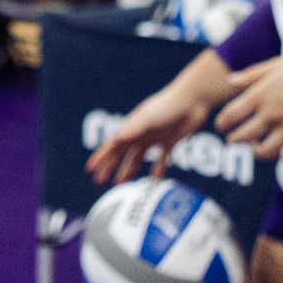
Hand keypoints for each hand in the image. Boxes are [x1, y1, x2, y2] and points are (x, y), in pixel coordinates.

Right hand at [86, 83, 212, 186]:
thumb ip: (132, 129)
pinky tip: (155, 180)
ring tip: (121, 183)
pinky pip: (161, 159)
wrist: (192, 100)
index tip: (89, 170)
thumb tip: (113, 141)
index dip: (100, 158)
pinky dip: (158, 169)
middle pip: (121, 154)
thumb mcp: (147, 118)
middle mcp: (140, 134)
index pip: (112, 146)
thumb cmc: (167, 106)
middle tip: (100, 181)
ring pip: (137, 158)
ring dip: (129, 170)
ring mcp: (155, 138)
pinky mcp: (170, 141)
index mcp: (132, 128)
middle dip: (110, 167)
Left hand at [214, 58, 282, 162]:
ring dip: (258, 153)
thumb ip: (251, 75)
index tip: (220, 127)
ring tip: (256, 148)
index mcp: (260, 96)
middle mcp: (271, 115)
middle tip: (233, 140)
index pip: (230, 115)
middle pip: (243, 136)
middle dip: (234, 140)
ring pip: (266, 152)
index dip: (221, 123)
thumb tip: (230, 81)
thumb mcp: (275, 66)